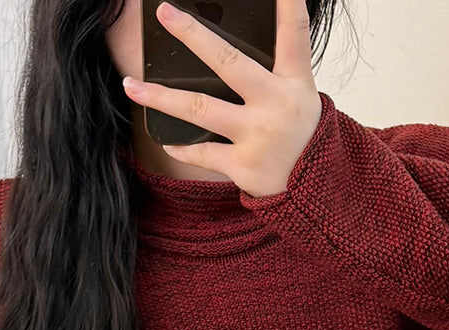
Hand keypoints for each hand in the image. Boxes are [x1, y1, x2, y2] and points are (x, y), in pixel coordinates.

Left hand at [121, 0, 321, 197]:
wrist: (316, 193)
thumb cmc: (303, 139)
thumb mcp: (302, 98)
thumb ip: (276, 72)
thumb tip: (229, 51)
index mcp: (294, 83)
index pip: (294, 34)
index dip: (288, 6)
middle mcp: (275, 105)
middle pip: (228, 62)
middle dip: (193, 35)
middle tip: (165, 13)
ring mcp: (257, 136)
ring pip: (200, 108)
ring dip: (161, 97)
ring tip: (131, 86)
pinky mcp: (243, 165)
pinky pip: (202, 152)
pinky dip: (182, 147)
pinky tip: (166, 140)